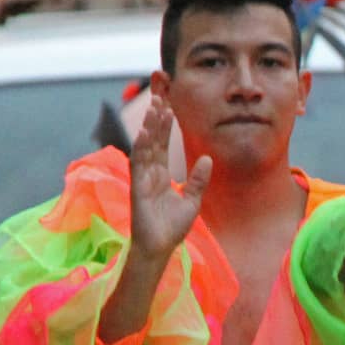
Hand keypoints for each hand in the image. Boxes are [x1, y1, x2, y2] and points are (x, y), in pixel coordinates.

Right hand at [128, 96, 211, 261]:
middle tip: (160, 96)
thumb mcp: (192, 200)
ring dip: (150, 127)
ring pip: (145, 147)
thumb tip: (207, 158)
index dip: (165, 125)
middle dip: (156, 119)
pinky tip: (145, 133)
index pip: (162, 144)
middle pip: (153, 140)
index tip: (169, 105)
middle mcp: (149, 172)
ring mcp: (142, 179)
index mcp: (160, 174)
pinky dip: (141, 148)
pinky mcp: (137, 188)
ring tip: (155, 108)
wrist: (160, 248)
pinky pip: (139, 164)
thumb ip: (197, 180)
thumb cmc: (172, 227)